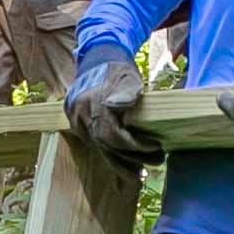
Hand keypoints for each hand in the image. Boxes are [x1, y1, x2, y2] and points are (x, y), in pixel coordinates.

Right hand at [63, 43, 161, 166]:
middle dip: (132, 157)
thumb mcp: (126, 75)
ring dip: (121, 163)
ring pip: (99, 149)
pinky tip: (127, 165)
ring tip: (142, 172)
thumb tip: (123, 104)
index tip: (155, 146)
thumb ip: (127, 90)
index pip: (112, 135)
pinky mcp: (76, 125)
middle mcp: (80, 116)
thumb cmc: (116, 69)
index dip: (134, 145)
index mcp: (92, 104)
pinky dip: (111, 155)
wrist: (95, 61)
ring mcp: (76, 121)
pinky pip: (95, 145)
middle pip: (106, 146)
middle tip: (158, 160)